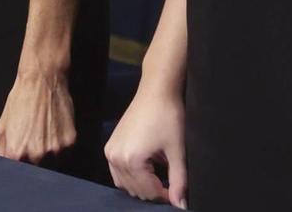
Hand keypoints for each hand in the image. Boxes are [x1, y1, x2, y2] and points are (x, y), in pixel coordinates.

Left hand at [0, 65, 76, 164]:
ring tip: (43, 134)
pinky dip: (60, 145)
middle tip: (33, 143)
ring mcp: (55, 150)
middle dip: (33, 163)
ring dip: (48, 156)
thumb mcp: (2, 126)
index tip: (21, 162)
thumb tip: (1, 167)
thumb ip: (0, 152)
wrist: (42, 80)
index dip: (19, 168)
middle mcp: (36, 155)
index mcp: (15, 153)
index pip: (17, 175)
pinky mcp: (70, 142)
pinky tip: (54, 129)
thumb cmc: (21, 100)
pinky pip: (65, 153)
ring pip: (53, 165)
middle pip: (36, 172)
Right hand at [105, 83, 187, 205]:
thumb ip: (179, 181)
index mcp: (131, 160)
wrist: (156, 91)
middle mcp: (115, 158)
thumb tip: (180, 205)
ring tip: (159, 174)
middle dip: (154, 191)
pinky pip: (117, 173)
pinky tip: (146, 168)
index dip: (166, 196)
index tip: (177, 190)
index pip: (149, 193)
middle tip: (170, 182)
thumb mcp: (177, 151)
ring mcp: (110, 151)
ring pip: (125, 184)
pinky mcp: (110, 146)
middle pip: (136, 191)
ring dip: (142, 185)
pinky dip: (131, 176)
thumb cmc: (168, 116)